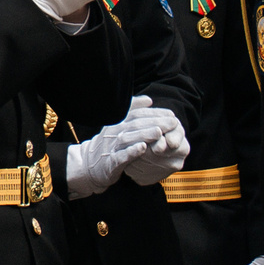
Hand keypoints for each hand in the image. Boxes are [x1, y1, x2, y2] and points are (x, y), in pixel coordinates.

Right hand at [64, 100, 184, 197]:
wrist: (90, 164)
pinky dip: (131, 151)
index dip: (154, 113)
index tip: (171, 114)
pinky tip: (142, 148)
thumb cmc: (109, 144)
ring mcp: (111, 146)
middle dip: (155, 122)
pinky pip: (121, 156)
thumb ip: (133, 111)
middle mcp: (114, 132)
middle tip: (173, 122)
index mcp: (118, 122)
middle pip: (135, 124)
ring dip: (144, 135)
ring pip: (128, 138)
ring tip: (159, 132)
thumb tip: (148, 100)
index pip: (137, 113)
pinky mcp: (111, 162)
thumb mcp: (119, 125)